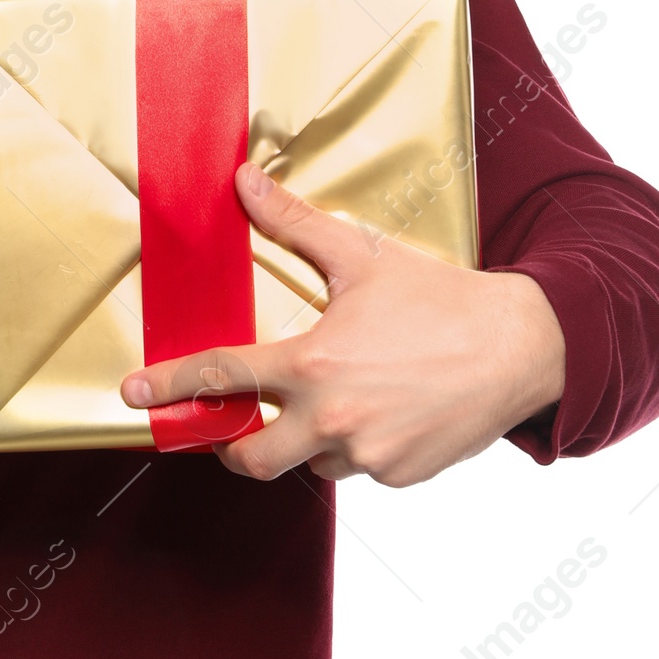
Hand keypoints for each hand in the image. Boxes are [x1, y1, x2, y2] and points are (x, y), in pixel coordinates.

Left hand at [121, 163, 564, 486]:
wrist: (525, 347)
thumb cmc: (441, 300)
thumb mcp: (363, 257)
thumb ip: (294, 224)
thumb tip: (244, 181)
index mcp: (312, 365)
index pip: (221, 378)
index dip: (170, 388)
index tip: (133, 396)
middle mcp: (332, 420)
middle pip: (250, 459)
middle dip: (230, 447)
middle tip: (230, 427)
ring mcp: (368, 455)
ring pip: (310, 463)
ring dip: (309, 440)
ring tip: (342, 398)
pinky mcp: (400, 476)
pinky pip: (360, 469)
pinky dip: (360, 446)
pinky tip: (387, 409)